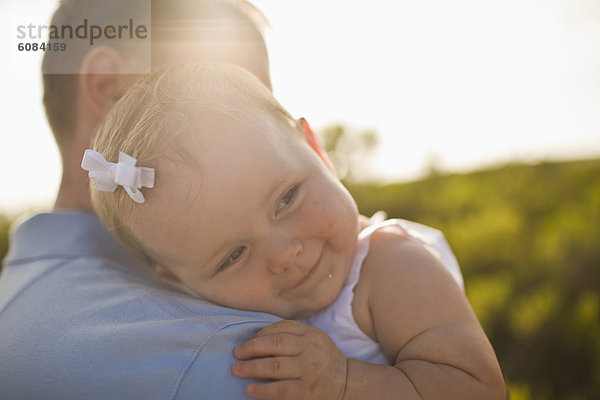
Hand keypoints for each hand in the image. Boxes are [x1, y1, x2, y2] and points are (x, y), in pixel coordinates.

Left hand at [233, 320, 347, 399]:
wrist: (347, 382)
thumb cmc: (322, 358)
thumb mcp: (314, 339)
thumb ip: (293, 334)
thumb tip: (257, 337)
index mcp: (311, 334)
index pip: (282, 328)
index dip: (262, 333)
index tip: (248, 341)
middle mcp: (310, 350)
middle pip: (276, 345)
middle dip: (252, 348)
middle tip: (237, 354)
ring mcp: (308, 371)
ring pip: (276, 366)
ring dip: (253, 367)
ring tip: (237, 369)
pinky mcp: (306, 391)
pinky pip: (281, 390)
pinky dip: (263, 389)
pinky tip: (250, 389)